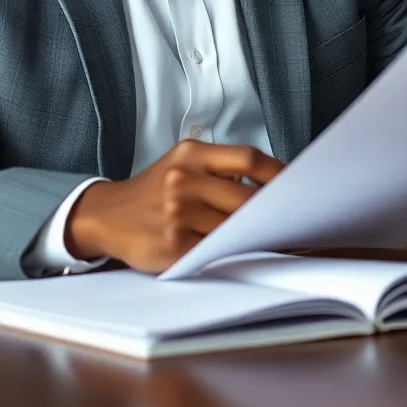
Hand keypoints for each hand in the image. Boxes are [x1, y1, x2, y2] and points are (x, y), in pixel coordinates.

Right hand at [66, 141, 283, 273]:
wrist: (108, 215)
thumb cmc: (155, 189)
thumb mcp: (182, 163)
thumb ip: (221, 168)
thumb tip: (273, 185)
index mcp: (191, 154)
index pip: (248, 158)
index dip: (279, 173)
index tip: (298, 185)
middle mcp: (183, 180)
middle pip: (246, 197)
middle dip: (271, 212)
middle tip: (291, 219)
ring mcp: (176, 214)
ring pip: (234, 228)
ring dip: (253, 235)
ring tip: (268, 236)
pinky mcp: (172, 246)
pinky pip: (215, 251)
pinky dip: (231, 252)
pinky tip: (238, 250)